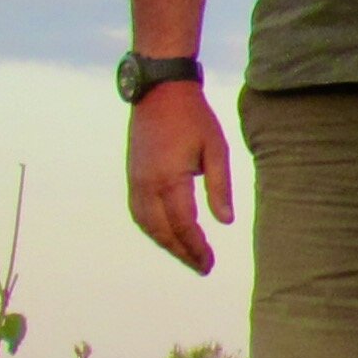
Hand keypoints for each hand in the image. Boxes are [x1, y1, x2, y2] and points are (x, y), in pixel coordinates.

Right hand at [128, 81, 234, 272]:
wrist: (159, 90)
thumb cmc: (193, 117)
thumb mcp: (216, 149)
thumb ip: (220, 187)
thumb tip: (225, 222)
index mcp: (170, 178)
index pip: (183, 225)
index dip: (196, 247)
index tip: (210, 263)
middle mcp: (147, 184)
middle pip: (162, 231)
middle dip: (182, 252)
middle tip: (202, 266)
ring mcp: (135, 180)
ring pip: (146, 225)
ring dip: (166, 244)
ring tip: (187, 255)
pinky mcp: (132, 175)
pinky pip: (138, 212)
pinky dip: (152, 229)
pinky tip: (166, 235)